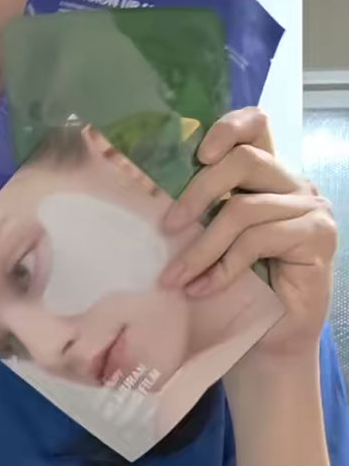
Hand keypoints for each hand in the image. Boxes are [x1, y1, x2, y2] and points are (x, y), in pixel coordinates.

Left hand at [160, 107, 336, 362]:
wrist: (270, 340)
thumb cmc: (238, 289)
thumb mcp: (213, 240)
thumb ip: (201, 210)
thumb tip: (148, 194)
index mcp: (268, 175)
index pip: (257, 126)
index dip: (228, 127)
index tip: (196, 154)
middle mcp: (295, 184)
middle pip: (245, 161)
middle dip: (197, 192)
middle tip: (167, 227)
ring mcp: (310, 209)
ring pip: (244, 210)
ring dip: (201, 248)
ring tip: (175, 277)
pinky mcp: (317, 238)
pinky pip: (258, 242)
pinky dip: (223, 268)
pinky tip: (202, 290)